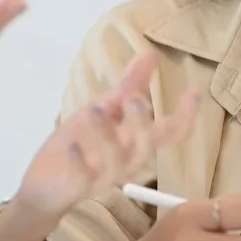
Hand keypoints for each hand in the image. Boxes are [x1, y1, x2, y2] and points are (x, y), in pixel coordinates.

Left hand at [12, 53, 201, 220]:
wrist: (47, 185)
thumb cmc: (82, 144)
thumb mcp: (104, 109)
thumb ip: (129, 86)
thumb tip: (150, 55)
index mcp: (136, 142)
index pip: (170, 133)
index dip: (185, 116)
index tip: (193, 92)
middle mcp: (126, 160)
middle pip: (145, 146)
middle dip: (141, 123)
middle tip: (133, 98)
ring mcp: (103, 175)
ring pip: (116, 161)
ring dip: (107, 135)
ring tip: (95, 110)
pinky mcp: (78, 185)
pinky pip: (84, 176)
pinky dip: (80, 162)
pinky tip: (74, 146)